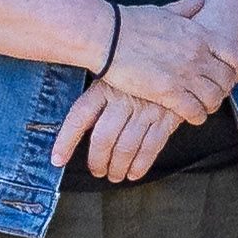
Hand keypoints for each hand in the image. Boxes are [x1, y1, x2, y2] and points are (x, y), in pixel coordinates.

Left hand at [50, 79, 184, 181]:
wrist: (179, 63)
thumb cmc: (142, 74)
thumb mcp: (114, 77)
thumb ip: (99, 99)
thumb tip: (81, 129)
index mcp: (104, 87)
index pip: (79, 116)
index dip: (66, 141)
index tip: (58, 159)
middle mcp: (123, 98)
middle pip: (103, 138)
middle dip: (98, 161)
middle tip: (98, 171)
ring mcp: (146, 109)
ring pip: (126, 146)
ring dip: (118, 167)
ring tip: (115, 175)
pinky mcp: (167, 118)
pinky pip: (151, 147)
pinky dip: (141, 165)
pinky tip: (134, 173)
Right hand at [98, 2, 237, 126]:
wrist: (106, 36)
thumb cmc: (131, 22)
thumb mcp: (165, 10)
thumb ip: (186, 8)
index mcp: (200, 34)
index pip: (236, 55)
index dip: (237, 68)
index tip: (232, 74)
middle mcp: (198, 55)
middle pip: (228, 79)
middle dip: (224, 88)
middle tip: (215, 93)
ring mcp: (185, 74)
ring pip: (214, 98)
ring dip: (211, 104)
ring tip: (204, 106)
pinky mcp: (168, 92)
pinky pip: (195, 111)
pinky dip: (197, 116)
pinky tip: (191, 116)